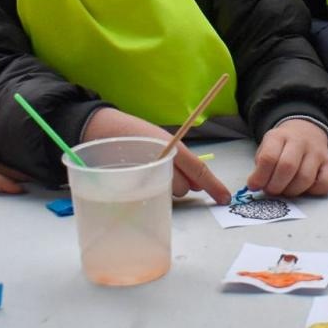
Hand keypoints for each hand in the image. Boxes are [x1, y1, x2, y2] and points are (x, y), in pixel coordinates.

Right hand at [81, 107, 230, 203]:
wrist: (101, 129)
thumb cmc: (134, 135)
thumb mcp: (162, 142)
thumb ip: (182, 161)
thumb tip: (198, 183)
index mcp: (173, 147)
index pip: (199, 170)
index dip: (214, 186)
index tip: (226, 198)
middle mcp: (163, 160)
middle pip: (184, 187)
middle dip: (182, 185)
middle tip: (166, 170)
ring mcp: (148, 173)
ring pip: (169, 192)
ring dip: (164, 186)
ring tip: (149, 171)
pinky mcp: (134, 184)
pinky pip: (151, 194)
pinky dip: (149, 190)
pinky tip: (140, 179)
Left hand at [251, 120, 327, 196]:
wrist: (306, 131)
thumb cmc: (282, 146)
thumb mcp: (267, 147)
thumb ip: (261, 165)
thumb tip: (256, 185)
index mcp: (280, 136)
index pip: (269, 157)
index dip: (259, 176)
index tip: (254, 186)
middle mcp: (300, 142)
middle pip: (287, 167)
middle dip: (275, 186)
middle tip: (270, 190)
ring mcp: (317, 152)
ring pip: (305, 178)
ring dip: (291, 191)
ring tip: (285, 190)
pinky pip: (325, 183)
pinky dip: (313, 191)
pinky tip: (304, 188)